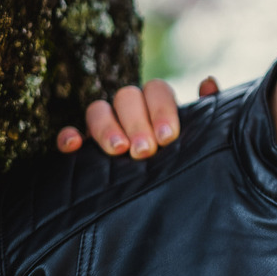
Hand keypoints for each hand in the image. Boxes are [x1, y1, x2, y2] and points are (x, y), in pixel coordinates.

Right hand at [55, 76, 218, 157]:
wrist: (167, 193)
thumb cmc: (186, 157)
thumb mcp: (200, 136)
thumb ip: (206, 110)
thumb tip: (208, 82)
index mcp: (158, 102)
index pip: (156, 89)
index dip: (161, 109)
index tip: (168, 137)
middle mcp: (131, 108)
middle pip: (126, 97)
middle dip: (136, 122)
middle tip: (145, 151)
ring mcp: (105, 123)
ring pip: (97, 109)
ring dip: (106, 127)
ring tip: (118, 150)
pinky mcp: (82, 144)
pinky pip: (68, 131)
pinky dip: (69, 136)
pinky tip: (75, 146)